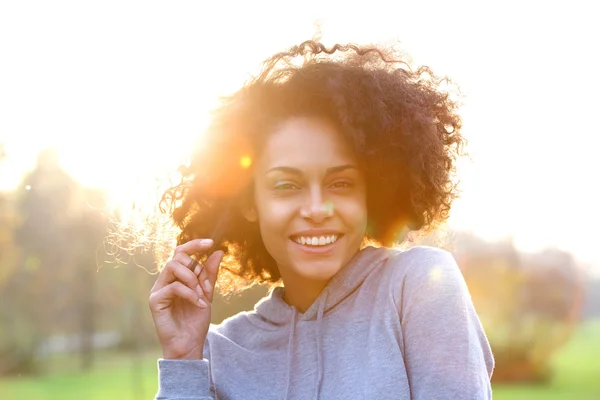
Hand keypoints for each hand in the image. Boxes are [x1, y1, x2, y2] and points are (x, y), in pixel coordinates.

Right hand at [149, 238, 223, 359]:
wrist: (190, 344)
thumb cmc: (195, 320)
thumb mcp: (207, 293)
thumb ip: (210, 274)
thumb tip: (218, 251)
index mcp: (176, 277)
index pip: (181, 252)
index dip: (194, 245)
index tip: (210, 243)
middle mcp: (165, 280)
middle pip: (178, 257)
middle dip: (197, 269)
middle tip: (206, 288)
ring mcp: (158, 289)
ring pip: (173, 267)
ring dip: (193, 279)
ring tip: (202, 296)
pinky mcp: (155, 301)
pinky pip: (174, 287)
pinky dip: (190, 293)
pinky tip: (199, 304)